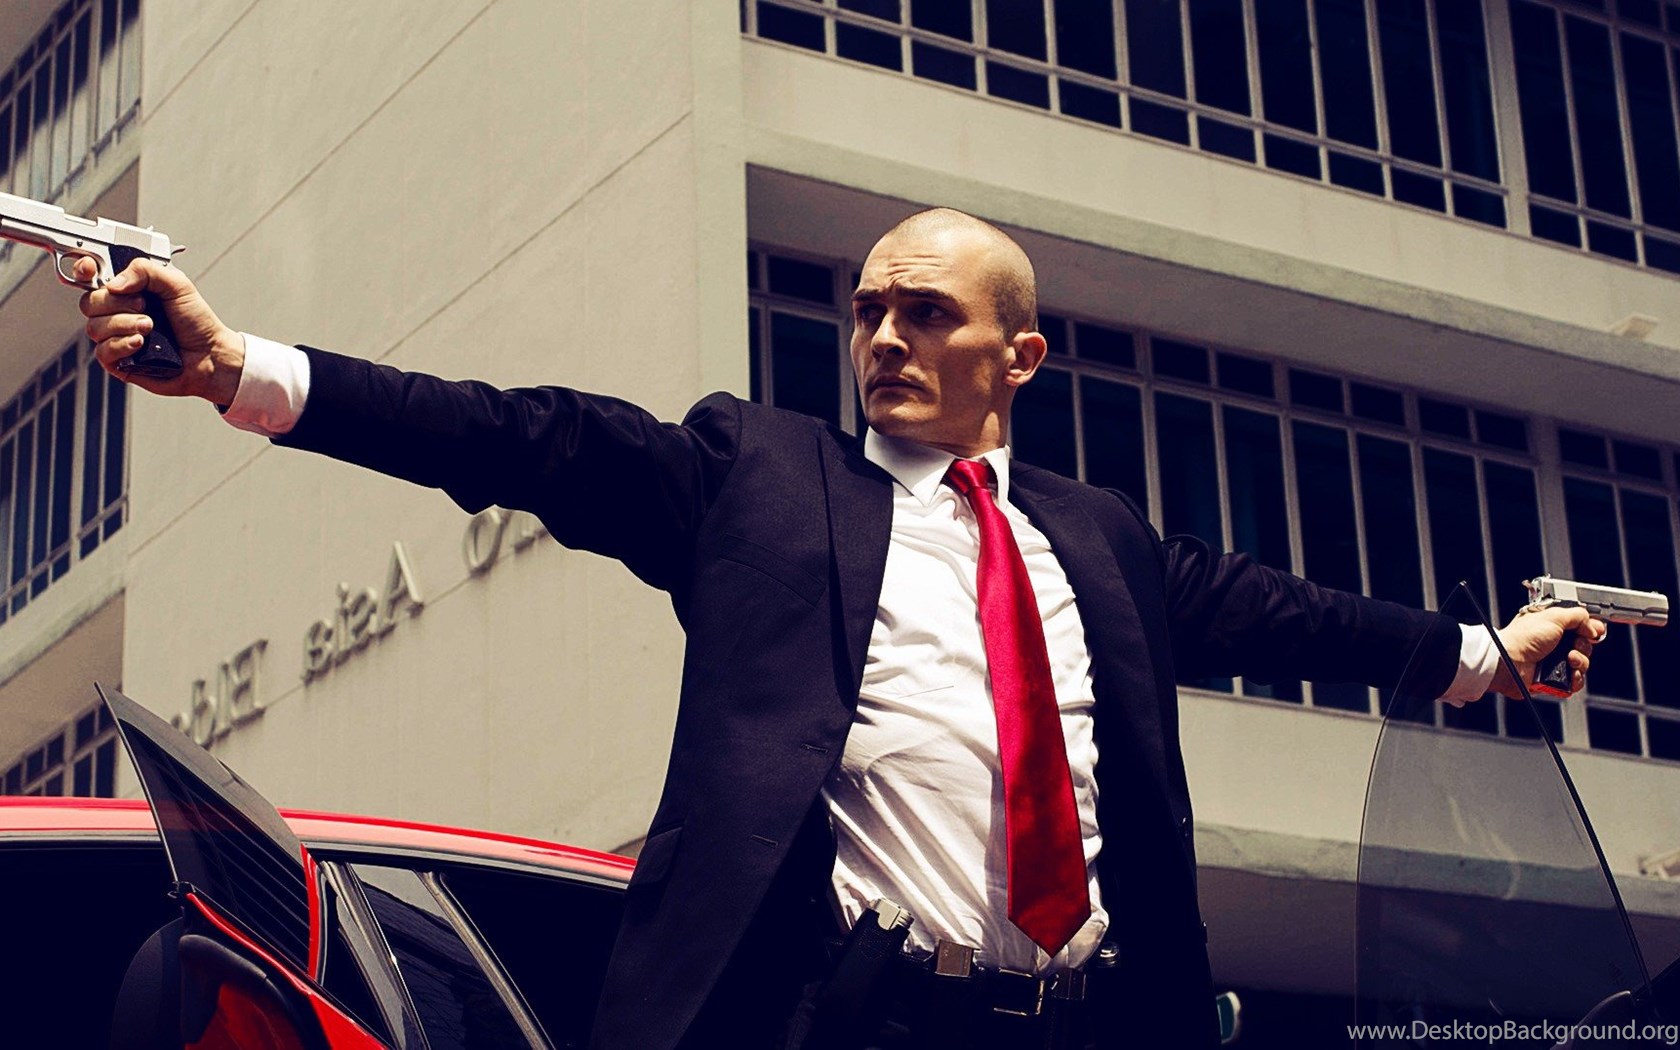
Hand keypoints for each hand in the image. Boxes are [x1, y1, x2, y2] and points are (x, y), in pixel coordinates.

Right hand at [75, 257, 244, 404]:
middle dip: (117, 303)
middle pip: (88, 302)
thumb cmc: (196, 321)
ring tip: (151, 327)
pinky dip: (122, 345)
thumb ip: (146, 271)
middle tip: (145, 306)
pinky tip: (142, 344)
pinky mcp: (118, 360)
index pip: (90, 276)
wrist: (210, 355)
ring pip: (94, 327)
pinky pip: (102, 351)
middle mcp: (118, 311)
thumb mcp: (177, 284)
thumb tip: (113, 284)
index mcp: (128, 289)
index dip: (82, 269)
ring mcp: (116, 336)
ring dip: (125, 325)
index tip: (90, 268)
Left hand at [1490, 605, 1605, 698]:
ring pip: (1582, 664)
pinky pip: (1576, 681)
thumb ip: (1577, 616)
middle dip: (1583, 646)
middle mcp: (1555, 643)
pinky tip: (1567, 673)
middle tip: (1573, 646)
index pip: (1580, 627)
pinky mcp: (1554, 678)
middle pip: (1584, 646)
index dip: (1589, 630)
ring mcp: (1554, 662)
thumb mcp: (1553, 617)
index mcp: (1553, 626)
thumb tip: (1593, 625)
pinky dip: (1575, 678)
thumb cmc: (1523, 638)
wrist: (1509, 661)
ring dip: (1580, 662)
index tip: (1593, 633)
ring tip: (1568, 659)